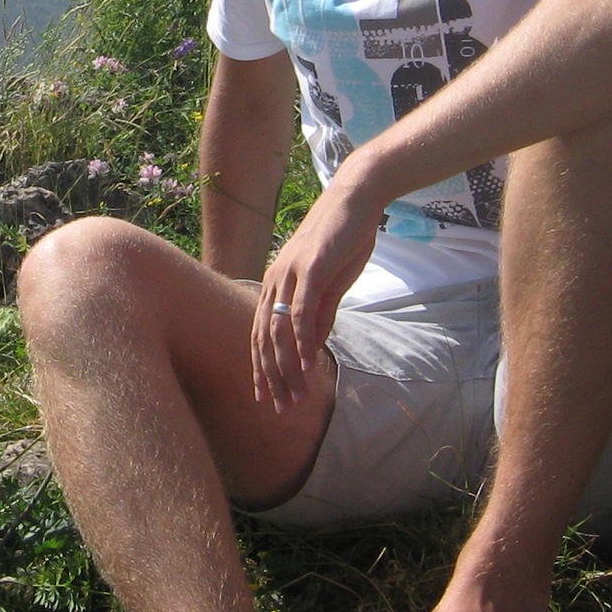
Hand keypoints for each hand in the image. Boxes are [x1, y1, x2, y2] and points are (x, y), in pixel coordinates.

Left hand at [252, 174, 383, 409]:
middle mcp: (274, 281)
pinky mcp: (310, 268)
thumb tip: (310, 350)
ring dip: (287, 367)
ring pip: (279, 330)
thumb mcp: (328, 286)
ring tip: (297, 396)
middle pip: (264, 338)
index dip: (260, 369)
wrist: (353, 202)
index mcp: (274, 285)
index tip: (266, 399)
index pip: (258, 334)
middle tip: (280, 409)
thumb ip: (318, 317)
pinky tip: (307, 364)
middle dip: (271, 378)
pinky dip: (302, 340)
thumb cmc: (340, 243)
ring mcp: (289, 274)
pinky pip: (301, 310)